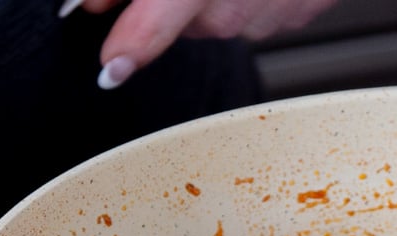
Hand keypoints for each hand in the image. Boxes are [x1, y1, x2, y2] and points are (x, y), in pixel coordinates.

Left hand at [60, 0, 339, 88]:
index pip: (158, 22)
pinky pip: (258, 15)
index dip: (131, 45)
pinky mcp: (301, 13)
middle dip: (168, 1)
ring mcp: (277, 11)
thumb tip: (95, 3)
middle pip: (188, 21)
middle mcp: (242, 1)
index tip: (109, 68)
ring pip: (222, 21)